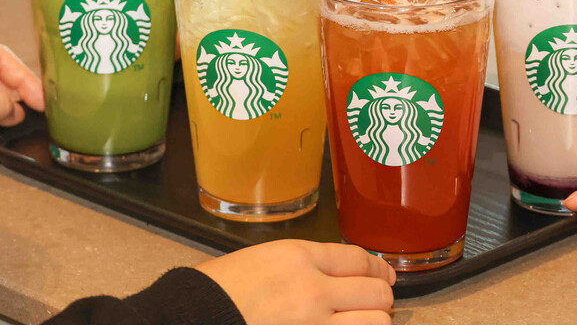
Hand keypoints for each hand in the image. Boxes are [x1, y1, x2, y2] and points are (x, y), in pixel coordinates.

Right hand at [198, 240, 395, 324]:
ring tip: (360, 320)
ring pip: (376, 323)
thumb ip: (307, 263)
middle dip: (378, 296)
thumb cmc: (221, 291)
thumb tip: (343, 272)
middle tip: (371, 301)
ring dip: (371, 321)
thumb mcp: (265, 258)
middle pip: (377, 292)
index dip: (378, 269)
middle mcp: (313, 292)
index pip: (360, 260)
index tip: (383, 275)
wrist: (194, 319)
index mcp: (299, 259)